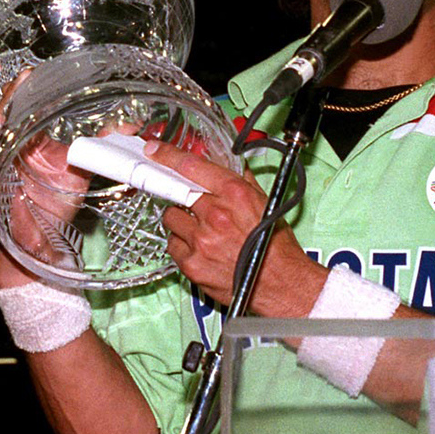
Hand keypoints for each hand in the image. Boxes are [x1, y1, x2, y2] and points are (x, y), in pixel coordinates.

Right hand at [0, 69, 92, 281]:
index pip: (26, 110)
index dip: (28, 91)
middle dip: (12, 96)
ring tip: (4, 107)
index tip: (35, 73)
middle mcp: (11, 149)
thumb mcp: (80, 172)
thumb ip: (100, 148)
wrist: (41, 247)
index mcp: (30, 142)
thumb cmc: (56, 208)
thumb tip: (131, 127)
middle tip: (24, 78)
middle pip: (6, 116)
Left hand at [143, 140, 324, 316]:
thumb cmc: (275, 246)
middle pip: (176, 193)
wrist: (280, 283)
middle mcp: (215, 215)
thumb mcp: (264, 203)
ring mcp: (201, 240)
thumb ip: (240, 181)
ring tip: (200, 230)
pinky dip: (182, 245)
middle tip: (187, 201)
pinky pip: (173, 246)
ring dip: (182, 222)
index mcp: (233, 194)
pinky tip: (199, 248)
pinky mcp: (192, 264)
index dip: (167, 155)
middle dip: (181, 196)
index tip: (154, 150)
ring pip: (171, 219)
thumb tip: (225, 166)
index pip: (191, 166)